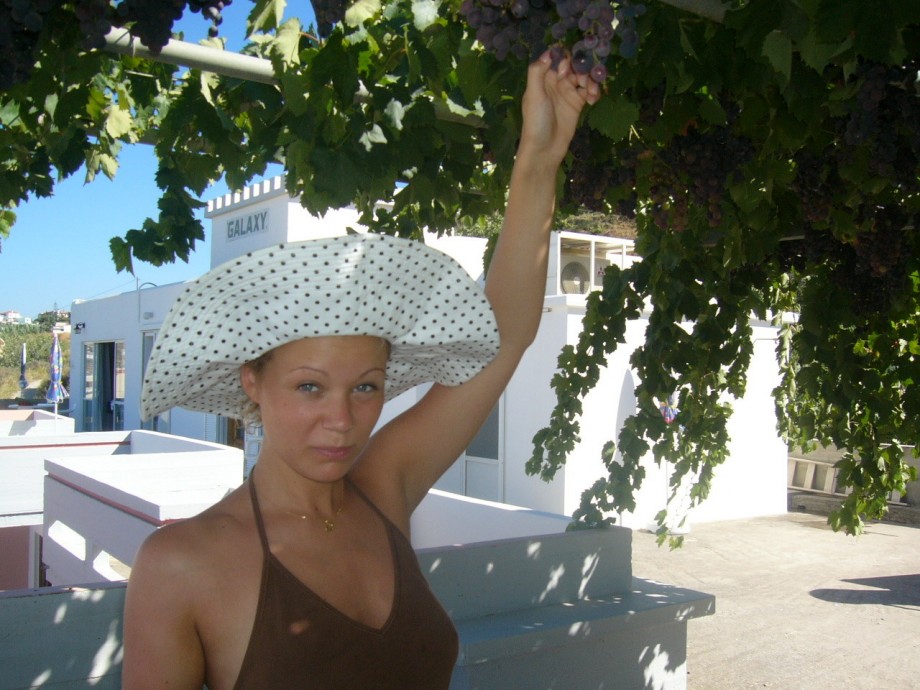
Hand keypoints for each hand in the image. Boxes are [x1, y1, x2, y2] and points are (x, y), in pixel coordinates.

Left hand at [519, 50, 600, 166]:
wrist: (544, 149)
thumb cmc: (536, 122)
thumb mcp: (533, 95)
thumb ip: (537, 72)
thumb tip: (548, 51)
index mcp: (543, 77)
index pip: (557, 58)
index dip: (566, 58)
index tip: (569, 67)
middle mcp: (556, 82)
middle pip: (574, 65)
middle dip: (582, 68)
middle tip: (583, 79)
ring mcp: (568, 92)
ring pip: (583, 76)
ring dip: (590, 80)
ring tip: (591, 91)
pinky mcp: (577, 104)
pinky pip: (589, 91)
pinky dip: (593, 91)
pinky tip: (593, 99)